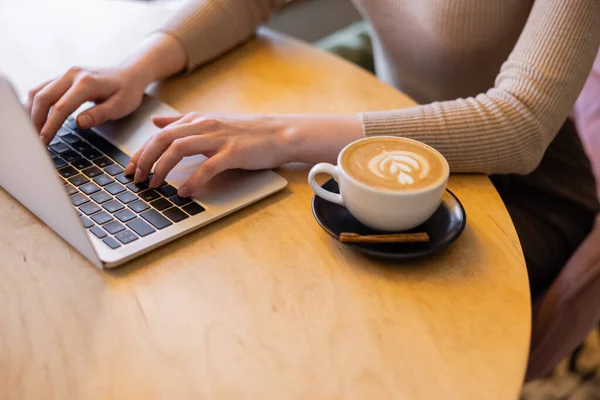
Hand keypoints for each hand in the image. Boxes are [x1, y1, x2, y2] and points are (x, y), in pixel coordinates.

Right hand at [27, 66, 148, 144]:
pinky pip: (42, 89)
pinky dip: (35, 104)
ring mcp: (65, 74)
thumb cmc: (127, 91)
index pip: (61, 107)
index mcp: (86, 83)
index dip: (50, 125)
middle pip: (43, 97)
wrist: (129, 73)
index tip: (44, 141)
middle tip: (35, 141)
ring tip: (33, 132)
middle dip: (36, 120)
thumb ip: (100, 114)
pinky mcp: (63, 77)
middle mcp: (72, 75)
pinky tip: (35, 118)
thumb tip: (79, 123)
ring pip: (38, 91)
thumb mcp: (121, 106)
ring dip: (32, 112)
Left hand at [124, 113, 363, 196]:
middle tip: (137, 180)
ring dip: (163, 169)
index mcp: (197, 120)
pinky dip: (192, 181)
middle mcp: (204, 126)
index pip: (159, 133)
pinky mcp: (233, 153)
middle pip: (164, 139)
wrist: (279, 134)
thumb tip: (156, 121)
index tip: (130, 170)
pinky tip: (185, 192)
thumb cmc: (245, 132)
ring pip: (179, 149)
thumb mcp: (210, 122)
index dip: (141, 152)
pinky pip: (206, 167)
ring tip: (156, 186)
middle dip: (145, 160)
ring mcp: (219, 138)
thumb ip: (182, 122)